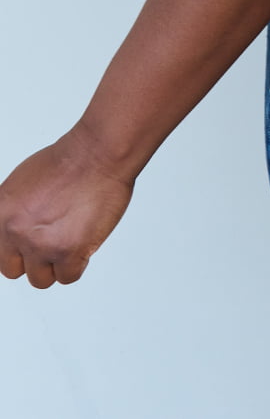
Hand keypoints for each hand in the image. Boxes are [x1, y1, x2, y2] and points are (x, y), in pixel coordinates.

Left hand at [0, 127, 133, 288]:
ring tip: (71, 235)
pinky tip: (84, 239)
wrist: (99, 152)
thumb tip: (13, 233)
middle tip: (51, 239)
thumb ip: (13, 213)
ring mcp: (40, 244)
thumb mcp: (23, 183)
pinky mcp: (68, 252)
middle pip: (13, 270)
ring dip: (56, 263)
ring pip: (41, 279)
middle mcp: (15, 230)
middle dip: (32, 259)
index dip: (15, 250)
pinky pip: (68, 276)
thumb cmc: (70, 160)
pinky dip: (78, 262)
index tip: (25, 250)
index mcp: (0, 212)